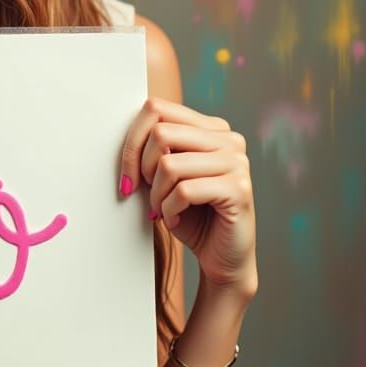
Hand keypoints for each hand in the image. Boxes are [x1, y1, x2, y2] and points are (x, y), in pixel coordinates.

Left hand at [120, 97, 256, 296]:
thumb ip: (156, 148)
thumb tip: (127, 132)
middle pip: (160, 132)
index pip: (156, 108)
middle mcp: (228, 139)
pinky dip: (169, 209)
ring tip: (162, 208)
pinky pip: (184, 191)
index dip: (132, 141)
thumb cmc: (190, 214)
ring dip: (156, 194)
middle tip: (147, 192)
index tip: (128, 173)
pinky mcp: (239, 189)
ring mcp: (237, 162)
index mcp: (211, 128)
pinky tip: (175, 218)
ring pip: (169, 164)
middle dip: (142, 167)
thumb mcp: (166, 175)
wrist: (221, 257)